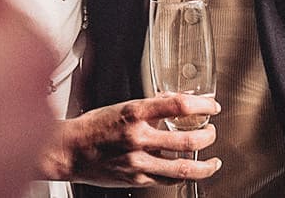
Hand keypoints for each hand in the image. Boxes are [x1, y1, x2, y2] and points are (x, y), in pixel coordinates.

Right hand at [47, 92, 221, 186]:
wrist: (70, 150)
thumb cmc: (93, 127)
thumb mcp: (121, 107)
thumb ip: (150, 107)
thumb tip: (175, 103)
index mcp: (134, 113)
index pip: (177, 106)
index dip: (201, 106)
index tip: (211, 107)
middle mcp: (138, 138)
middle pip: (188, 140)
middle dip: (208, 136)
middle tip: (211, 133)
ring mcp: (139, 162)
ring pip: (184, 168)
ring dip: (205, 165)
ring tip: (213, 162)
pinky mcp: (137, 179)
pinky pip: (168, 180)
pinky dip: (183, 176)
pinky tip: (187, 172)